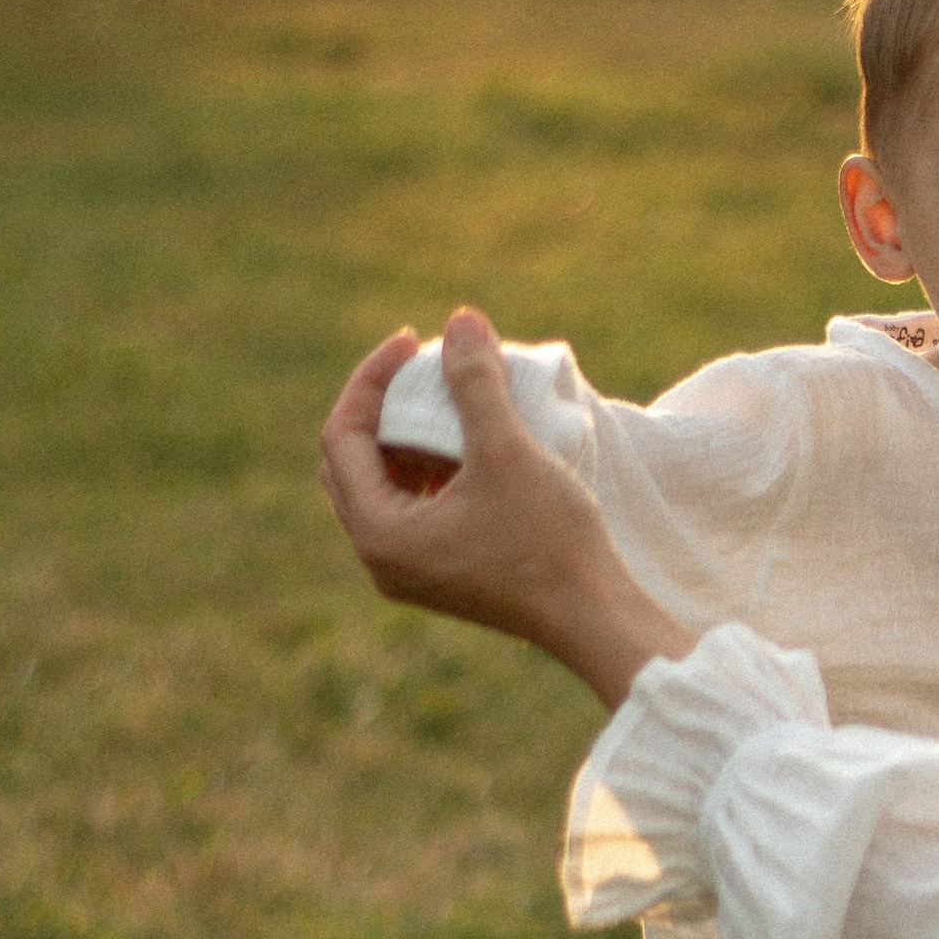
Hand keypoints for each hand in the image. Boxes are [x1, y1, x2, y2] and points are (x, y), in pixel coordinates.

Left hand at [319, 308, 692, 707]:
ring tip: (449, 401)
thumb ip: (477, 383)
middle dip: (383, 406)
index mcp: (379, 532)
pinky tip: (469, 446)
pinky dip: (430, 468)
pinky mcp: (441, 575)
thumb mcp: (507, 452)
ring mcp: (410, 572)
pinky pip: (414, 508)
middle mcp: (381, 557)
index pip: (341, 435)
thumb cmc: (550, 542)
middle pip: (353, 461)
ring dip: (408, 436)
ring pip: (385, 484)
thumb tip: (461, 319)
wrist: (596, 619)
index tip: (415, 341)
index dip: (370, 378)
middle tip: (424, 368)